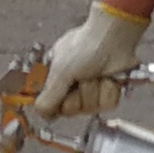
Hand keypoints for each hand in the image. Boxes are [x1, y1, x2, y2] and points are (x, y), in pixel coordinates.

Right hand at [30, 1, 150, 122]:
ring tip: (96, 73)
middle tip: (82, 78)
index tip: (62, 95)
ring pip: (91, 108)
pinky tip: (110, 77)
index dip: (57, 104)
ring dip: (94, 90)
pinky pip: (107, 104)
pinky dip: (109, 90)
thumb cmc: (84, 47)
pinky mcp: (110, 92)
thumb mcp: (60, 72)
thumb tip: (40, 114)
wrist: (113, 38)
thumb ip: (48, 97)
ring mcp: (93, 89)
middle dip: (78, 95)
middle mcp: (73, 85)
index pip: (51, 105)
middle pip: (71, 110)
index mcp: (57, 78)